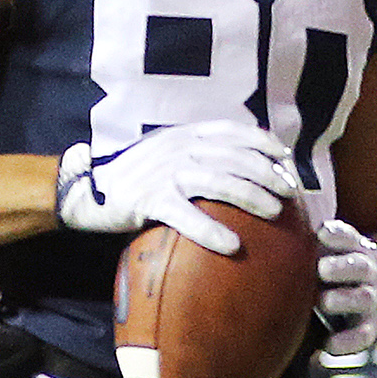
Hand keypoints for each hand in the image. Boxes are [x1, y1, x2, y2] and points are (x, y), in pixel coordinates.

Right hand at [55, 121, 297, 255]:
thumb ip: (198, 152)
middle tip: (289, 193)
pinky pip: (187, 216)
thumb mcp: (167, 152)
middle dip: (269, 174)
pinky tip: (232, 246)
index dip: (266, 143)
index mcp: (186, 135)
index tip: (287, 160)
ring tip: (275, 212)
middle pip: (236, 158)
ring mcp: (165, 173)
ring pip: (221, 181)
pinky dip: (212, 231)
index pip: (235, 131)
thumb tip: (240, 166)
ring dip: (253, 197)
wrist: (87, 189)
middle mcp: (179, 148)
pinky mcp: (151, 200)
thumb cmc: (133, 176)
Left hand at [315, 217, 376, 359]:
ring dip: (344, 299)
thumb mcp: (322, 251)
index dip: (338, 235)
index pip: (349, 237)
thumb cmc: (329, 270)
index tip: (321, 233)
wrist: (365, 298)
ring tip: (325, 302)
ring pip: (362, 298)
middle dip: (342, 268)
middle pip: (359, 266)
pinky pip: (361, 336)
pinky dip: (346, 341)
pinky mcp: (368, 329)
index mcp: (354, 249)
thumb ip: (301, 244)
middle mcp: (366, 272)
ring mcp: (370, 300)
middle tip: (322, 269)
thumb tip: (261, 226)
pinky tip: (328, 345)